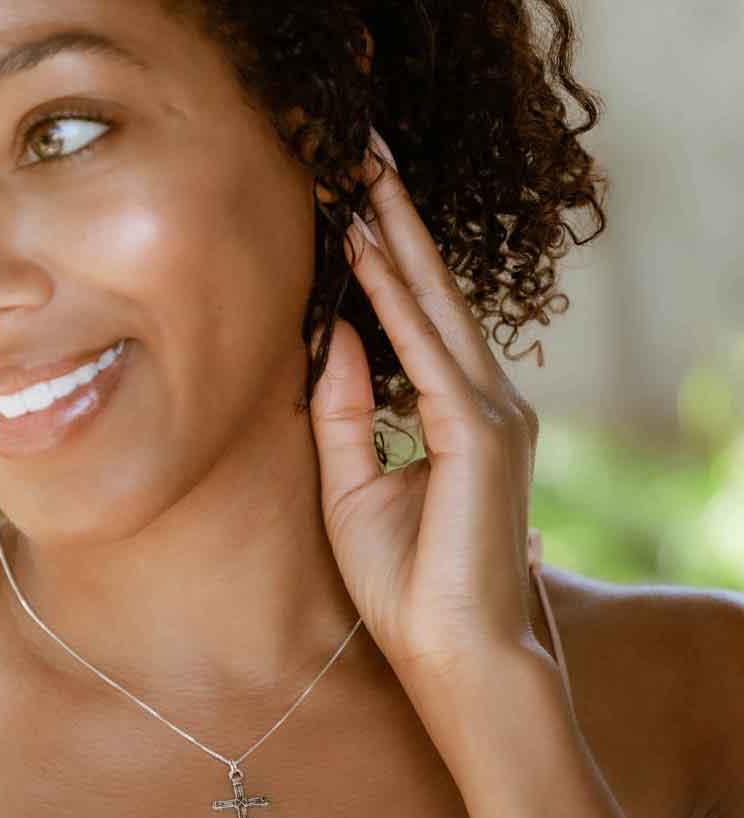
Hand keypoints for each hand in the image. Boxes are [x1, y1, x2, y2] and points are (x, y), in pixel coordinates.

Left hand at [308, 139, 543, 684]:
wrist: (452, 653)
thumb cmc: (407, 584)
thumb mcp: (352, 487)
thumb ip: (345, 411)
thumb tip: (332, 335)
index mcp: (459, 419)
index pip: (418, 325)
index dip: (386, 265)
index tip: (351, 210)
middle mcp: (485, 404)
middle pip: (432, 299)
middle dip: (396, 227)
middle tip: (363, 158)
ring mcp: (491, 416)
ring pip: (434, 310)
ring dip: (396, 241)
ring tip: (362, 177)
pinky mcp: (480, 436)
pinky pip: (427, 353)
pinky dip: (394, 301)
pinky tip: (364, 252)